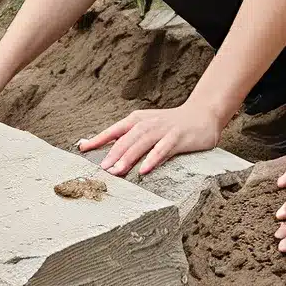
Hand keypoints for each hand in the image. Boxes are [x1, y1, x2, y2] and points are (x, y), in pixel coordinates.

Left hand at [78, 102, 222, 176]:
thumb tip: (108, 153)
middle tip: (102, 168)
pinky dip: (153, 158)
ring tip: (117, 171)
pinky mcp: (179, 137)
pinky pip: (164, 149)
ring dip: (129, 157)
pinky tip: (144, 169)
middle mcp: (149, 122)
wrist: (203, 114)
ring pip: (143, 142)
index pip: (115, 129)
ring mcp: (164, 129)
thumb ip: (131, 138)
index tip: (82, 149)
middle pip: (127, 138)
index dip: (99, 139)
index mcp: (138, 120)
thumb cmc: (172, 125)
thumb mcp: (149, 127)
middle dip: (113, 153)